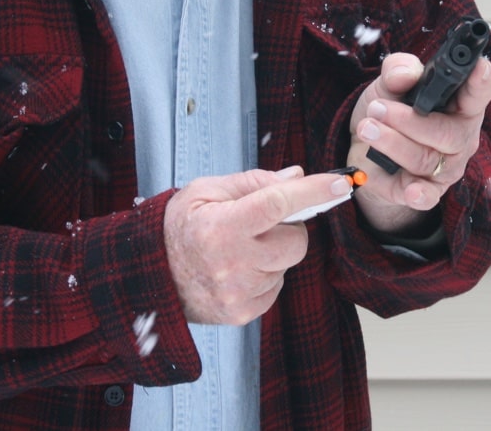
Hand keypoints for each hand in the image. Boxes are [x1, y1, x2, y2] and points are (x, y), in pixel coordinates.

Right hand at [163, 167, 353, 324]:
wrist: (150, 274)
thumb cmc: (179, 227)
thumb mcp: (206, 191)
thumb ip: (254, 182)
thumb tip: (297, 177)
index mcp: (222, 226)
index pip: (278, 203)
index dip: (314, 191)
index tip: (340, 183)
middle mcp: (232, 264)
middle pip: (296, 242)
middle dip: (288, 227)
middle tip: (262, 223)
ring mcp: (238, 293)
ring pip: (286, 265)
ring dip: (274, 252)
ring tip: (241, 248)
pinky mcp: (242, 313)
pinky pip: (276, 287)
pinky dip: (266, 274)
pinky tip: (239, 268)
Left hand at [346, 52, 490, 233]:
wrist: (364, 148)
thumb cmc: (388, 111)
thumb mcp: (388, 84)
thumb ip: (397, 71)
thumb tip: (405, 73)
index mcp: (459, 104)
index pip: (478, 92)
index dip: (481, 80)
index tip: (477, 67)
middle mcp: (459, 137)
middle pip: (448, 133)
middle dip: (409, 120)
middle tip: (379, 108)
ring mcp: (445, 166)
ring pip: (425, 158)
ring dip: (391, 142)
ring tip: (367, 127)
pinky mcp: (425, 190)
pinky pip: (428, 195)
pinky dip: (419, 194)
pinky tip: (410, 191)